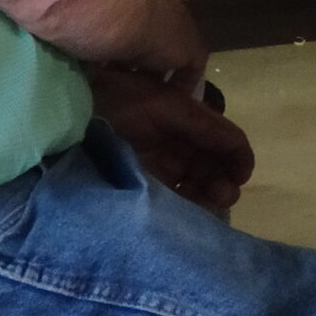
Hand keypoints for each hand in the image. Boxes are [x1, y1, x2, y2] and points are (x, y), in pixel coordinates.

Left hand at [89, 67, 253, 215]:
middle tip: (221, 196)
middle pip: (213, 168)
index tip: (238, 177)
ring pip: (195, 187)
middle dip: (222, 182)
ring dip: (206, 198)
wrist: (75, 108)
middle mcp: (177, 143)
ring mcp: (158, 165)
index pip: (225, 142)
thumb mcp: (169, 107)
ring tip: (205, 206)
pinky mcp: (139, 184)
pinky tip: (187, 214)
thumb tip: (239, 154)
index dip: (238, 160)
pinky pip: (171, 199)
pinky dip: (184, 208)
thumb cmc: (122, 101)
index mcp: (187, 120)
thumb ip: (207, 127)